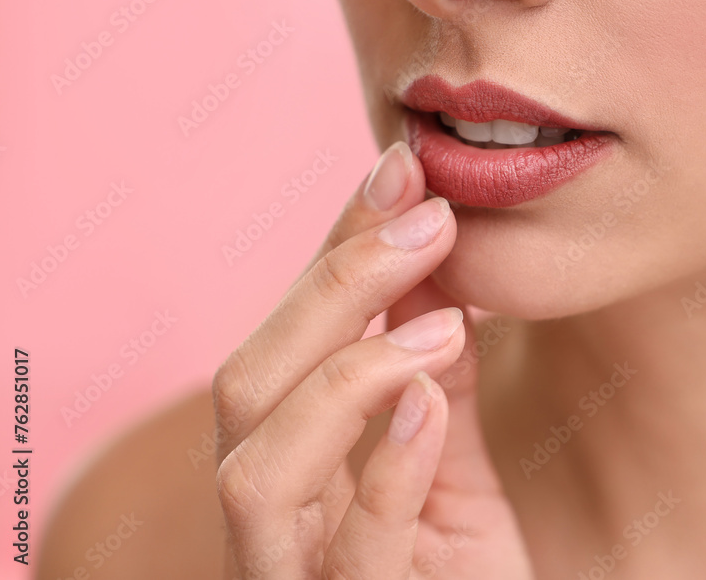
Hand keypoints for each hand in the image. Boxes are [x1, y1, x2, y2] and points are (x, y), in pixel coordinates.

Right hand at [211, 141, 534, 578]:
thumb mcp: (455, 471)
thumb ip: (439, 385)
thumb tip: (442, 276)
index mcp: (296, 465)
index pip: (292, 336)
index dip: (336, 246)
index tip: (400, 167)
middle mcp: (274, 518)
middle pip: (250, 382)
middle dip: (334, 285)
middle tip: (428, 215)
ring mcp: (300, 578)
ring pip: (258, 466)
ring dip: (347, 372)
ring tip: (441, 322)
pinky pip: (352, 552)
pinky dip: (386, 466)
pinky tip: (431, 400)